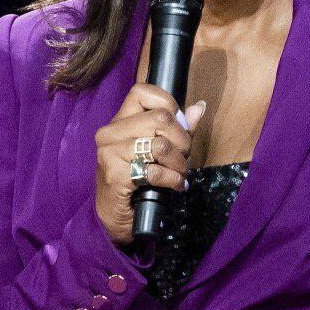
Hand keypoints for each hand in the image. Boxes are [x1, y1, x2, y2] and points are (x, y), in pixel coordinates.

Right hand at [93, 83, 206, 246]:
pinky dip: (172, 179)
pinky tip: (174, 185)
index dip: (168, 105)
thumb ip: (179, 128)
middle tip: (184, 158)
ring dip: (179, 164)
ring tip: (179, 174)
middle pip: (160, 118)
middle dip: (182, 140)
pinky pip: (156, 171)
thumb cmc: (138, 180)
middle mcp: (110, 132)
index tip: (176, 126)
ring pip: (161, 145)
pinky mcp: (115, 175)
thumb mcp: (160, 151)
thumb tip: (199, 107)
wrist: (114, 217)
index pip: (142, 91)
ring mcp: (110, 152)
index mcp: (120, 120)